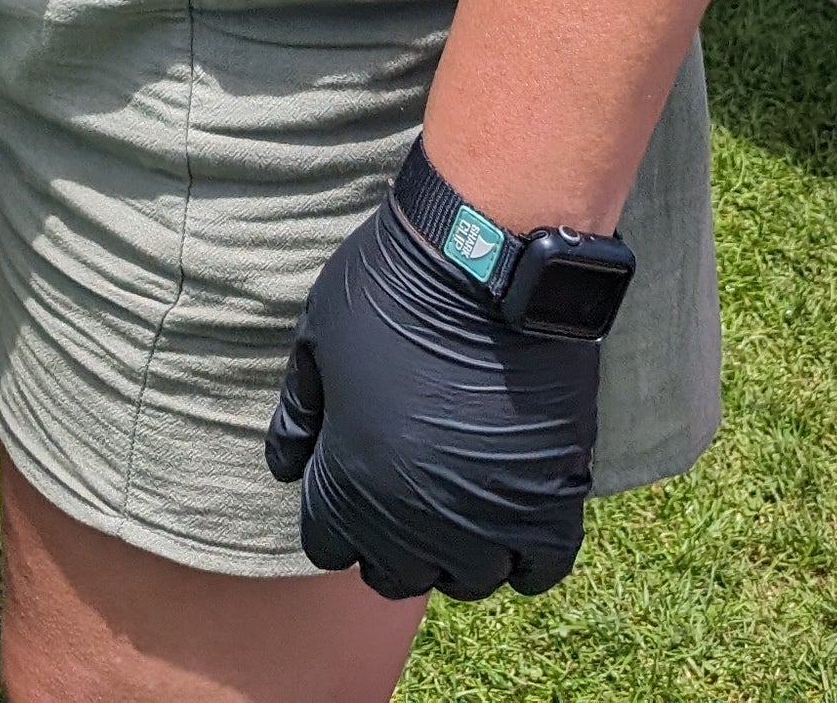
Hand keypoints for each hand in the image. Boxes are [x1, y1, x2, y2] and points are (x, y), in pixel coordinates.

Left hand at [265, 188, 597, 600]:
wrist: (486, 256)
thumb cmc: (391, 286)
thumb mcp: (317, 338)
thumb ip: (298, 412)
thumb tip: (284, 467)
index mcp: (354, 482)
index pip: (329, 546)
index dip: (333, 517)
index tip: (347, 485)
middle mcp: (419, 519)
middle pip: (395, 575)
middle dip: (388, 544)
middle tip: (401, 494)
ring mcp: (489, 517)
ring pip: (467, 580)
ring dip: (456, 553)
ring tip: (456, 503)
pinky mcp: (552, 501)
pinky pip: (538, 572)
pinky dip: (524, 555)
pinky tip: (510, 513)